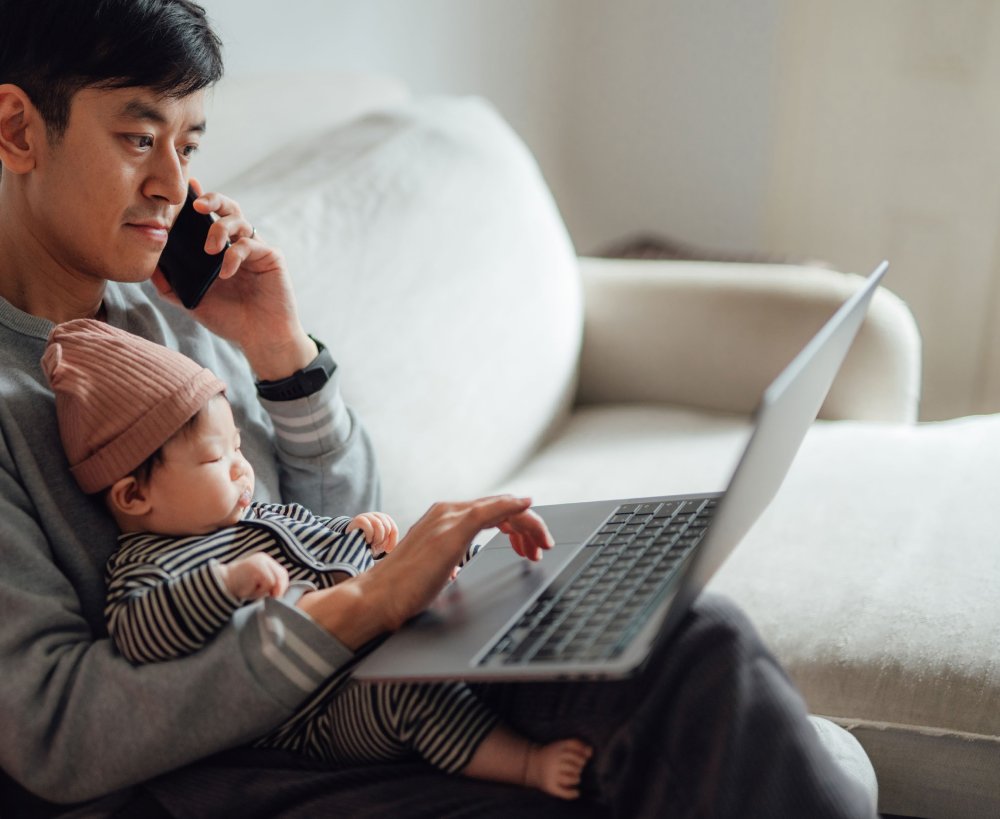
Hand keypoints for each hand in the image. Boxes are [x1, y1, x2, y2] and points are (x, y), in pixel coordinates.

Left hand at [150, 178, 316, 380]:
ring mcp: (257, 249)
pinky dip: (234, 255)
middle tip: (196, 204)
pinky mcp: (271, 257)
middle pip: (228, 208)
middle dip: (212, 199)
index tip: (187, 187)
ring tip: (209, 250)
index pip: (209, 218)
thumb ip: (171, 287)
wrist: (261, 339)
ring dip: (219, 228)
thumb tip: (149, 268)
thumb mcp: (194, 303)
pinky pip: (250, 244)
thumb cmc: (231, 320)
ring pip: (239, 220)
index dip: (200, 199)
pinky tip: (225, 273)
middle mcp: (239, 245)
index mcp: (222, 251)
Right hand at [216, 553, 288, 600]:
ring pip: (275, 581)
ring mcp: (261, 562)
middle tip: (269, 597)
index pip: (282, 573)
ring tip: (252, 591)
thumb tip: (281, 593)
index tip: (274, 595)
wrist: (222, 584)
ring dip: (265, 590)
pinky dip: (260, 590)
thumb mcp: (259, 583)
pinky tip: (249, 589)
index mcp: (266, 561)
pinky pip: (268, 583)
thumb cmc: (241, 586)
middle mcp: (264, 559)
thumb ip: (271, 583)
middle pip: (282, 576)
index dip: (282, 586)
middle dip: (278, 589)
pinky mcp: (258, 567)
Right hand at [297, 495, 553, 649]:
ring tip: (540, 546)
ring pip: (501, 508)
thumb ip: (447, 559)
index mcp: (442, 519)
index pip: (489, 513)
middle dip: (527, 527)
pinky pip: (491, 511)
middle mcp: (446, 511)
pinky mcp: (452, 530)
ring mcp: (448, 518)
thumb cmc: (402, 589)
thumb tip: (455, 568)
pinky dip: (513, 507)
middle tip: (541, 549)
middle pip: (500, 508)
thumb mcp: (434, 567)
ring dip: (528, 525)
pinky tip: (527, 508)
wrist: (378, 597)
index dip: (515, 526)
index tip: (527, 547)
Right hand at [347, 512, 398, 555]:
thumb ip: (389, 541)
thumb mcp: (380, 541)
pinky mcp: (359, 519)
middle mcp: (378, 515)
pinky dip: (369, 536)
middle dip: (382, 540)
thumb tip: (398, 548)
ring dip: (376, 538)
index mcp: (385, 519)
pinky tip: (366, 540)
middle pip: (387, 528)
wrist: (350, 539)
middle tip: (376, 545)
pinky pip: (369, 527)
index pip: (393, 529)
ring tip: (372, 543)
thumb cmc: (368, 542)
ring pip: (379, 527)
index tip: (387, 550)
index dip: (392, 541)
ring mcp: (368, 515)